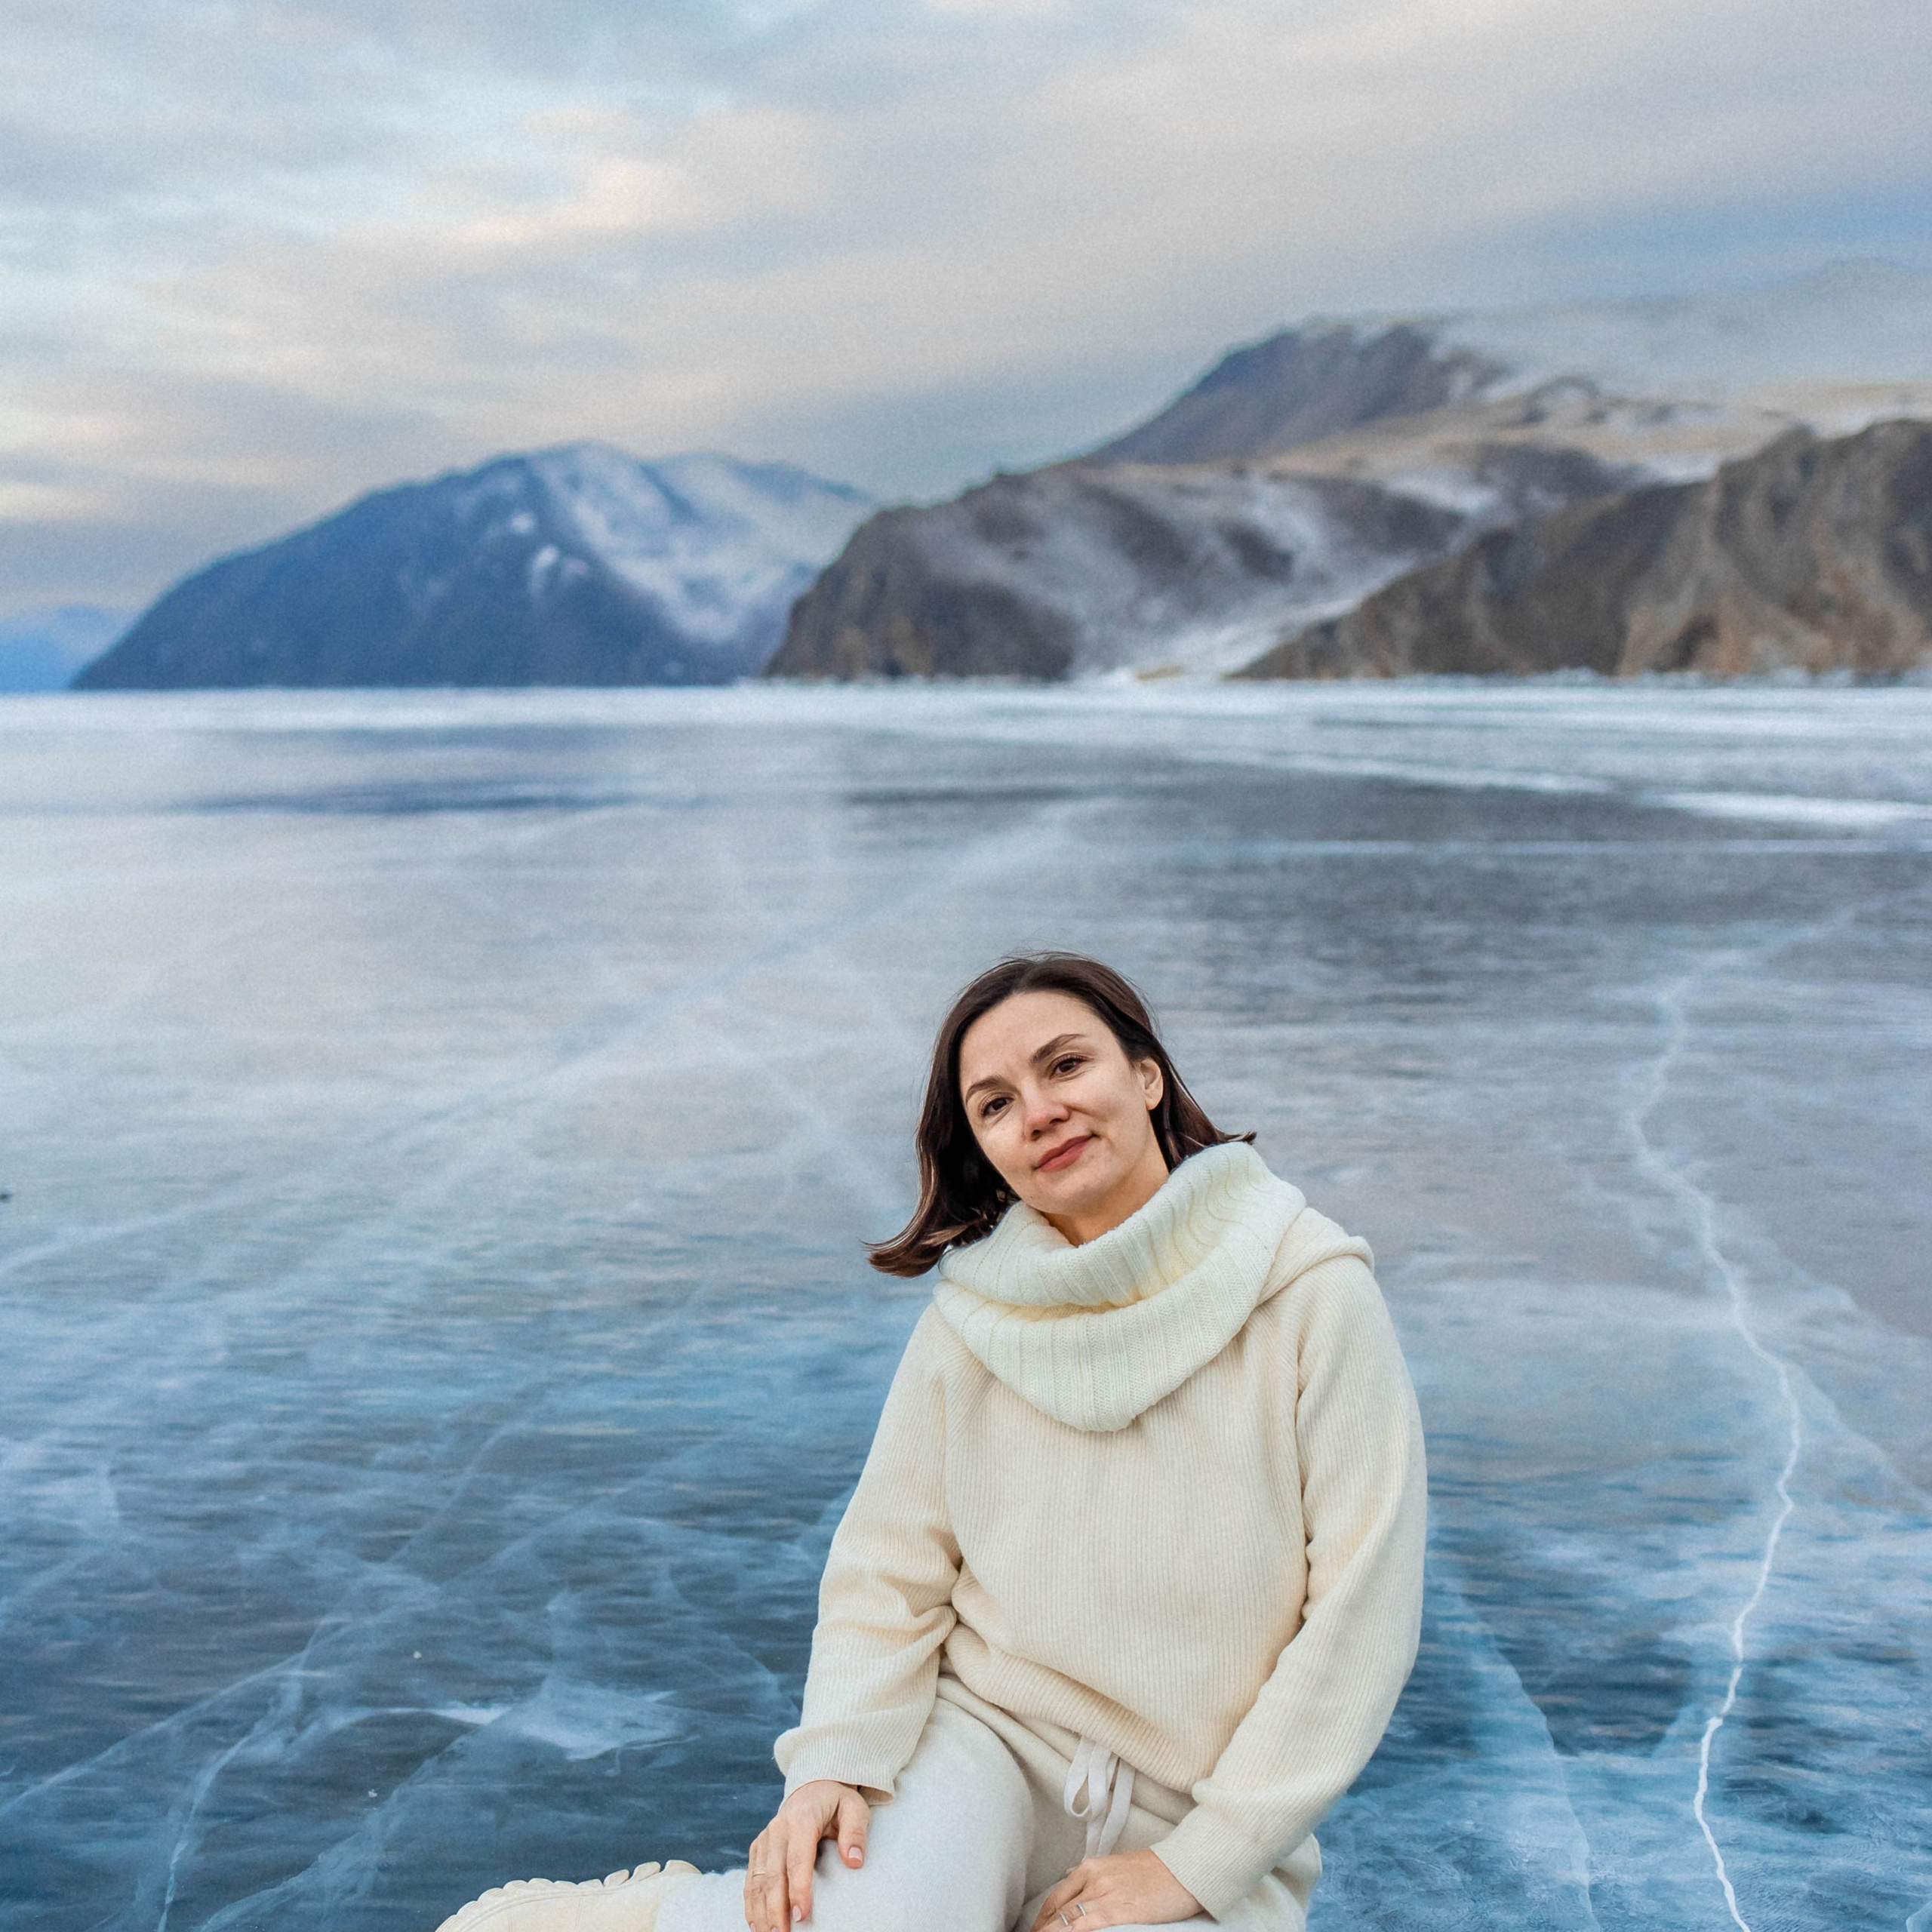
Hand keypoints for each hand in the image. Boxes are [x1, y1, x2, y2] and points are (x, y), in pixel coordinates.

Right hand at [743, 1778, 868, 1930]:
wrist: (813, 1787)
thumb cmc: (837, 1802)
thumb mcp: (854, 1808)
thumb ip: (855, 1831)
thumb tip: (854, 1861)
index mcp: (801, 1819)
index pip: (797, 1858)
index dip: (798, 1888)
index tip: (802, 1915)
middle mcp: (777, 1829)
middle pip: (772, 1875)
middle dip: (775, 1908)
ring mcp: (765, 1839)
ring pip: (757, 1880)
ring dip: (760, 1911)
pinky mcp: (758, 1848)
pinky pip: (750, 1879)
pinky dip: (751, 1903)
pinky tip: (756, 1925)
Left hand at [1029, 1848, 1200, 1929]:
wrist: (1183, 1870)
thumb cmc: (1157, 1872)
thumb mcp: (1120, 1869)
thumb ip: (1099, 1880)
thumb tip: (1082, 1894)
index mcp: (1092, 1866)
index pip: (1058, 1894)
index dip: (1044, 1915)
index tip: (1037, 1927)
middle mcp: (1093, 1878)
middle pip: (1058, 1907)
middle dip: (1043, 1927)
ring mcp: (1103, 1894)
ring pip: (1066, 1918)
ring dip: (1051, 1931)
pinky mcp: (1116, 1910)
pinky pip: (1083, 1926)